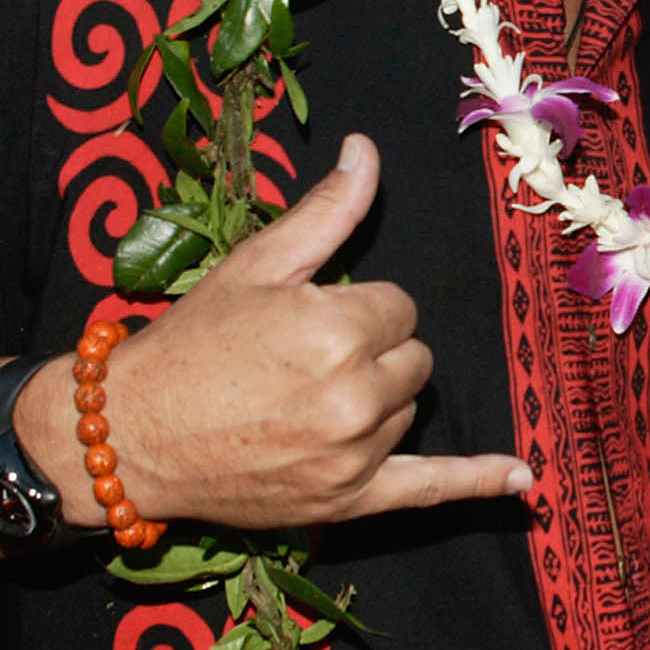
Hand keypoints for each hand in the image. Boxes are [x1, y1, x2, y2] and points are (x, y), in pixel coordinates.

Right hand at [58, 135, 532, 531]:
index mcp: (340, 328)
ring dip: (375, 402)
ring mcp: (354, 453)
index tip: (307, 321)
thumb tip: (367, 150)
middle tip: (300, 362)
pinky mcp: (346, 500)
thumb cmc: (191, 343)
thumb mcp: (257, 265)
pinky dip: (476, 483)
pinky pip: (428, 489)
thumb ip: (328, 211)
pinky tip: (521, 482)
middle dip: (371, 353)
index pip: (400, 308)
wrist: (127, 434)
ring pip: (408, 410)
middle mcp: (355, 394)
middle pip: (412, 359)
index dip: (358, 310)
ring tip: (299, 403)